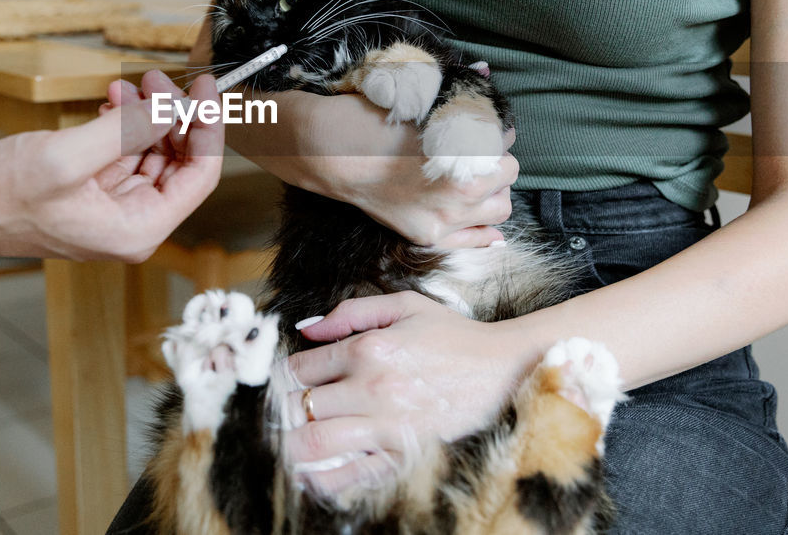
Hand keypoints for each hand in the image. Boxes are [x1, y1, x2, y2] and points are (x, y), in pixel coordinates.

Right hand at [0, 72, 223, 262]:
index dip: (208, 128)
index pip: (200, 176)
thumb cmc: (2, 197)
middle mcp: (133, 224)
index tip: (205, 89)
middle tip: (158, 79)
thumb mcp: (69, 157)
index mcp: (138, 229)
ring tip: (129, 86)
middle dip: (173, 116)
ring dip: (147, 116)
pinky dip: (125, 125)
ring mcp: (114, 208)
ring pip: (154, 154)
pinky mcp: (95, 192)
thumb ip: (126, 130)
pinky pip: (126, 154)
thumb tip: (172, 107)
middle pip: (180, 163)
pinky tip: (111, 102)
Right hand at [279, 93, 517, 248]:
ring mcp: (445, 218)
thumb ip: (458, 92)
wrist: (329, 152)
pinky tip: (482, 217)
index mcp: (464, 152)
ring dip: (493, 190)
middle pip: (508, 173)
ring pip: (500, 208)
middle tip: (477, 150)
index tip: (482, 125)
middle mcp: (462, 190)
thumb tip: (483, 71)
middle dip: (496, 159)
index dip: (493, 128)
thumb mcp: (417, 95)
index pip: (504, 140)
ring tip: (474, 177)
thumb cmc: (371, 118)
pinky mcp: (428, 235)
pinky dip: (485, 231)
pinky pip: (475, 241)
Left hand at [283, 292, 525, 491]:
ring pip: (317, 444)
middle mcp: (372, 387)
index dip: (284, 378)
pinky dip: (324, 480)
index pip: (300, 369)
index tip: (289, 384)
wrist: (503, 368)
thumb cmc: (453, 334)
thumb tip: (307, 328)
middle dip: (285, 413)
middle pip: (301, 408)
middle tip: (285, 416)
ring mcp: (387, 424)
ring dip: (294, 447)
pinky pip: (353, 475)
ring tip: (290, 445)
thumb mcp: (404, 306)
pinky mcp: (404, 453)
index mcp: (368, 348)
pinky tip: (310, 477)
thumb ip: (351, 312)